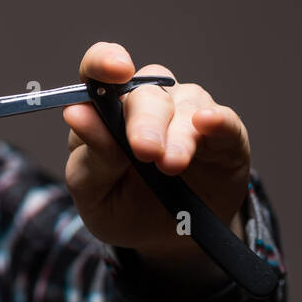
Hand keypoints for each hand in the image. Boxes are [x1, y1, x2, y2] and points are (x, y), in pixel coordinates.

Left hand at [61, 42, 250, 270]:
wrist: (164, 239)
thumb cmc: (121, 206)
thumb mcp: (93, 191)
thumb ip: (89, 154)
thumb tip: (77, 113)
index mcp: (105, 112)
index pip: (99, 71)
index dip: (105, 62)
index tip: (115, 69)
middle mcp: (147, 104)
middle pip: (145, 93)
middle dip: (145, 121)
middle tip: (145, 150)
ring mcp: (188, 115)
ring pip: (185, 107)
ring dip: (178, 135)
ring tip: (170, 165)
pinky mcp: (224, 137)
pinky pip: (225, 122)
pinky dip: (218, 122)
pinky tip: (209, 124)